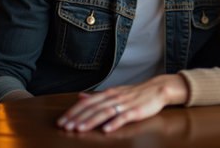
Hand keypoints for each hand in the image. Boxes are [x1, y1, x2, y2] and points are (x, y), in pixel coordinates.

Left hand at [57, 74, 188, 132]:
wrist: (157, 89)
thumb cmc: (135, 93)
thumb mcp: (114, 92)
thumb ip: (97, 96)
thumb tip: (80, 96)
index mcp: (108, 93)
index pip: (87, 102)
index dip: (73, 111)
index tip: (61, 121)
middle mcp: (114, 97)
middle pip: (93, 107)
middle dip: (77, 118)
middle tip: (64, 127)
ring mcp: (125, 104)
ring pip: (105, 112)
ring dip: (91, 121)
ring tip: (79, 129)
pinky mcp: (136, 111)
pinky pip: (124, 117)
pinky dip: (114, 123)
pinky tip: (106, 130)